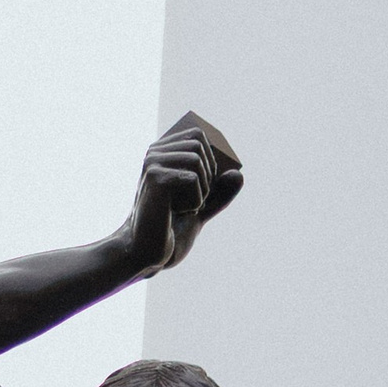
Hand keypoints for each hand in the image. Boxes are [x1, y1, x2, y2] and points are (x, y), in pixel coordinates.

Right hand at [125, 112, 242, 275]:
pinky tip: (175, 212)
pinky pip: (193, 179)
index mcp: (163, 154)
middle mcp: (155, 152)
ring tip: (181, 208)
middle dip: (206, 178)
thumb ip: (219, 193)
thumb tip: (239, 175)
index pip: (197, 135)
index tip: (202, 186)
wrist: (148, 252)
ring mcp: (153, 162)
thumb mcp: (201, 209)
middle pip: (199, 145)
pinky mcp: (155, 176)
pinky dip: (194, 202)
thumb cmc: (169, 230)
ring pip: (197, 160)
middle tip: (189, 202)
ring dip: (200, 192)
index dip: (211, 159)